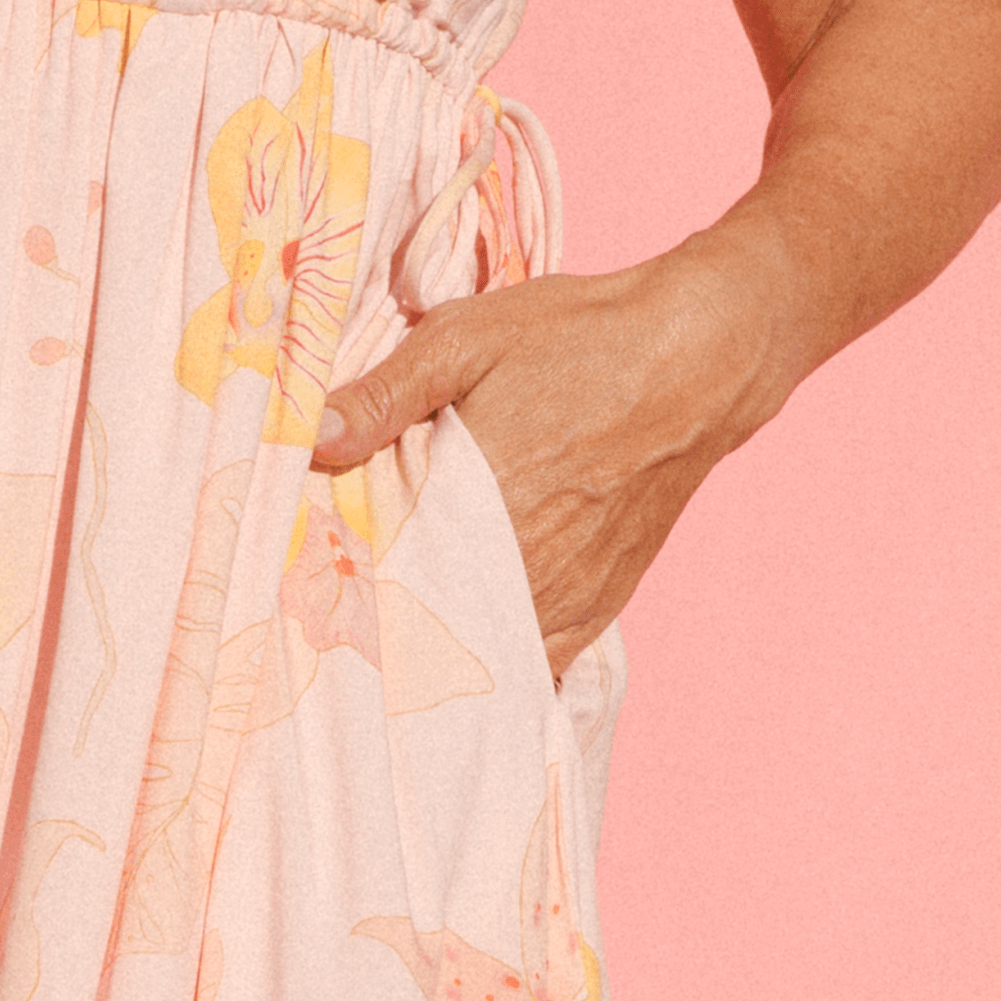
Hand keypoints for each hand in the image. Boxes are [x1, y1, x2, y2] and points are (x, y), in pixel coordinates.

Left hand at [311, 232, 799, 677]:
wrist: (699, 360)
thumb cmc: (579, 339)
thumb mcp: (467, 339)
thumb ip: (385, 395)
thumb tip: (309, 440)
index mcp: (479, 503)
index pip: (383, 577)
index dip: (338, 585)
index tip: (301, 581)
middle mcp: (524, 566)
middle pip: (426, 627)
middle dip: (379, 622)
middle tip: (335, 609)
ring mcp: (565, 596)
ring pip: (478, 655)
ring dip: (435, 646)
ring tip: (390, 630)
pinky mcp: (597, 606)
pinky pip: (532, 661)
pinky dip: (493, 659)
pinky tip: (460, 649)